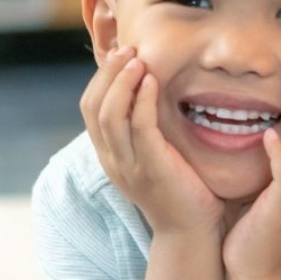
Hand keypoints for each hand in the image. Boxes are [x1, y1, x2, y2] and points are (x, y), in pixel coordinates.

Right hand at [79, 45, 221, 236]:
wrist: (191, 231)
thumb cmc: (181, 189)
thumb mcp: (156, 155)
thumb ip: (148, 130)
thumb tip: (153, 94)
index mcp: (110, 154)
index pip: (90, 108)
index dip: (101, 78)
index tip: (120, 53)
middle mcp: (112, 159)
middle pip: (94, 107)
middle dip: (107, 73)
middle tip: (126, 48)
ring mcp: (128, 165)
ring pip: (110, 115)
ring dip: (122, 82)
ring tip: (137, 58)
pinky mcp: (151, 168)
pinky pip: (140, 128)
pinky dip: (143, 101)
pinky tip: (153, 81)